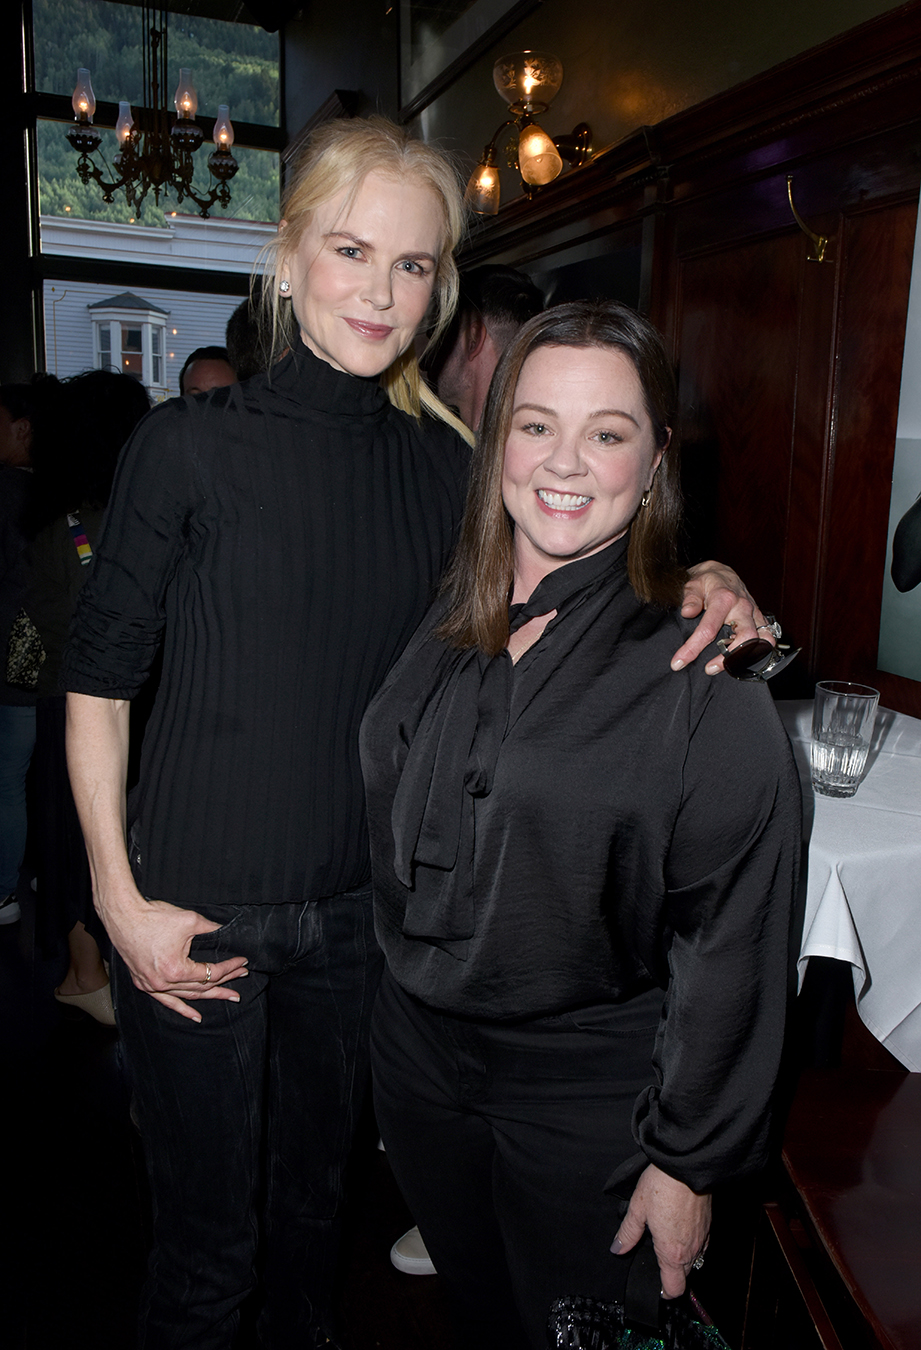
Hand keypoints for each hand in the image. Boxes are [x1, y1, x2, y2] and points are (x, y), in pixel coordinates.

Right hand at [98, 879, 248, 1022]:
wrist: (123, 916)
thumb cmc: (153, 917)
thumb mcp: (189, 920)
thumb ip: (211, 929)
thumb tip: (226, 932)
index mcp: (176, 970)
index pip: (211, 973)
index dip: (230, 967)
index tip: (243, 962)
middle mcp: (163, 983)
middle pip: (202, 986)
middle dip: (224, 982)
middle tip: (241, 978)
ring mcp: (152, 986)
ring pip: (187, 996)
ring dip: (208, 996)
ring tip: (228, 996)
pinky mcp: (143, 983)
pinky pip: (166, 1001)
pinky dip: (181, 1008)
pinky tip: (195, 1016)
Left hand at [610, 1163, 710, 1299]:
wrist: (685, 1165)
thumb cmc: (662, 1185)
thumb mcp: (637, 1208)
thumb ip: (628, 1233)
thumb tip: (618, 1248)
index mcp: (671, 1252)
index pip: (674, 1288)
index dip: (665, 1292)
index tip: (657, 1287)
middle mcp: (690, 1250)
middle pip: (684, 1276)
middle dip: (672, 1274)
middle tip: (657, 1258)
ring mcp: (702, 1238)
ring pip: (694, 1260)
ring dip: (682, 1258)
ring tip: (667, 1240)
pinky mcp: (709, 1226)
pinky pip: (702, 1245)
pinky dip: (692, 1244)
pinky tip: (680, 1228)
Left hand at [672, 561, 773, 674]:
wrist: (722, 573)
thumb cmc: (706, 580)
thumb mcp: (692, 584)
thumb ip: (689, 598)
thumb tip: (687, 612)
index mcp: (724, 599)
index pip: (708, 629)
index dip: (692, 649)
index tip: (678, 662)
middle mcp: (742, 607)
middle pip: (744, 638)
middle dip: (727, 658)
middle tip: (709, 669)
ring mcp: (754, 613)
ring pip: (760, 641)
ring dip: (746, 658)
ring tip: (726, 667)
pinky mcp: (760, 619)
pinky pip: (768, 637)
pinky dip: (760, 651)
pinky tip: (744, 659)